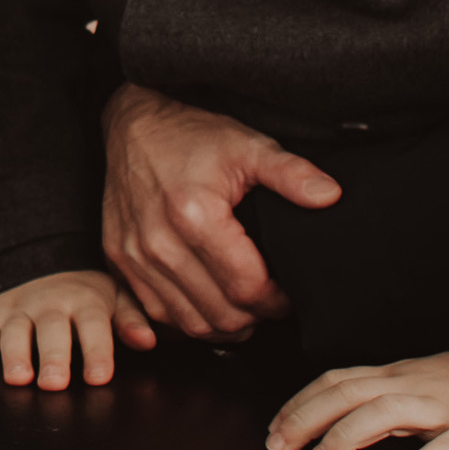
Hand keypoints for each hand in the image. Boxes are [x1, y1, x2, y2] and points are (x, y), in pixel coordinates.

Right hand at [0, 270, 153, 389]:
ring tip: (17, 379)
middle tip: (54, 383)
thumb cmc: (90, 298)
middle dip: (52, 356)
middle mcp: (49, 305)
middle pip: (51, 330)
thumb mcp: (118, 299)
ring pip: (13, 332)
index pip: (94, 326)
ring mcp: (18, 310)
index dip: (96, 351)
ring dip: (14, 355)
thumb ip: (132, 320)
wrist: (52, 267)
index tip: (99, 377)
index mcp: (85, 302)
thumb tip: (148, 340)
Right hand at [102, 84, 339, 339]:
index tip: (289, 292)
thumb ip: (291, 173)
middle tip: (271, 301)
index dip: (277, 300)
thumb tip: (330, 196)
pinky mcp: (118, 262)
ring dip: (223, 325)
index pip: (247, 288)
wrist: (133, 125)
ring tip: (244, 306)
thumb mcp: (248, 145)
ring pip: (189, 324)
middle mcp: (157, 242)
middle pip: (220, 315)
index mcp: (193, 215)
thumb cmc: (191, 135)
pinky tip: (208, 303)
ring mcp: (133, 256)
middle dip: (255, 317)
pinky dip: (188, 319)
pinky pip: (158, 315)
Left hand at [265, 351, 448, 449]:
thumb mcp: (433, 385)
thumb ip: (394, 399)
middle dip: (306, 418)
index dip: (301, 403)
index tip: (273, 429)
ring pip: (389, 413)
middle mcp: (420, 385)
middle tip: (276, 447)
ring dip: (348, 436)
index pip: (340, 381)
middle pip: (351, 392)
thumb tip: (348, 419)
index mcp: (405, 375)